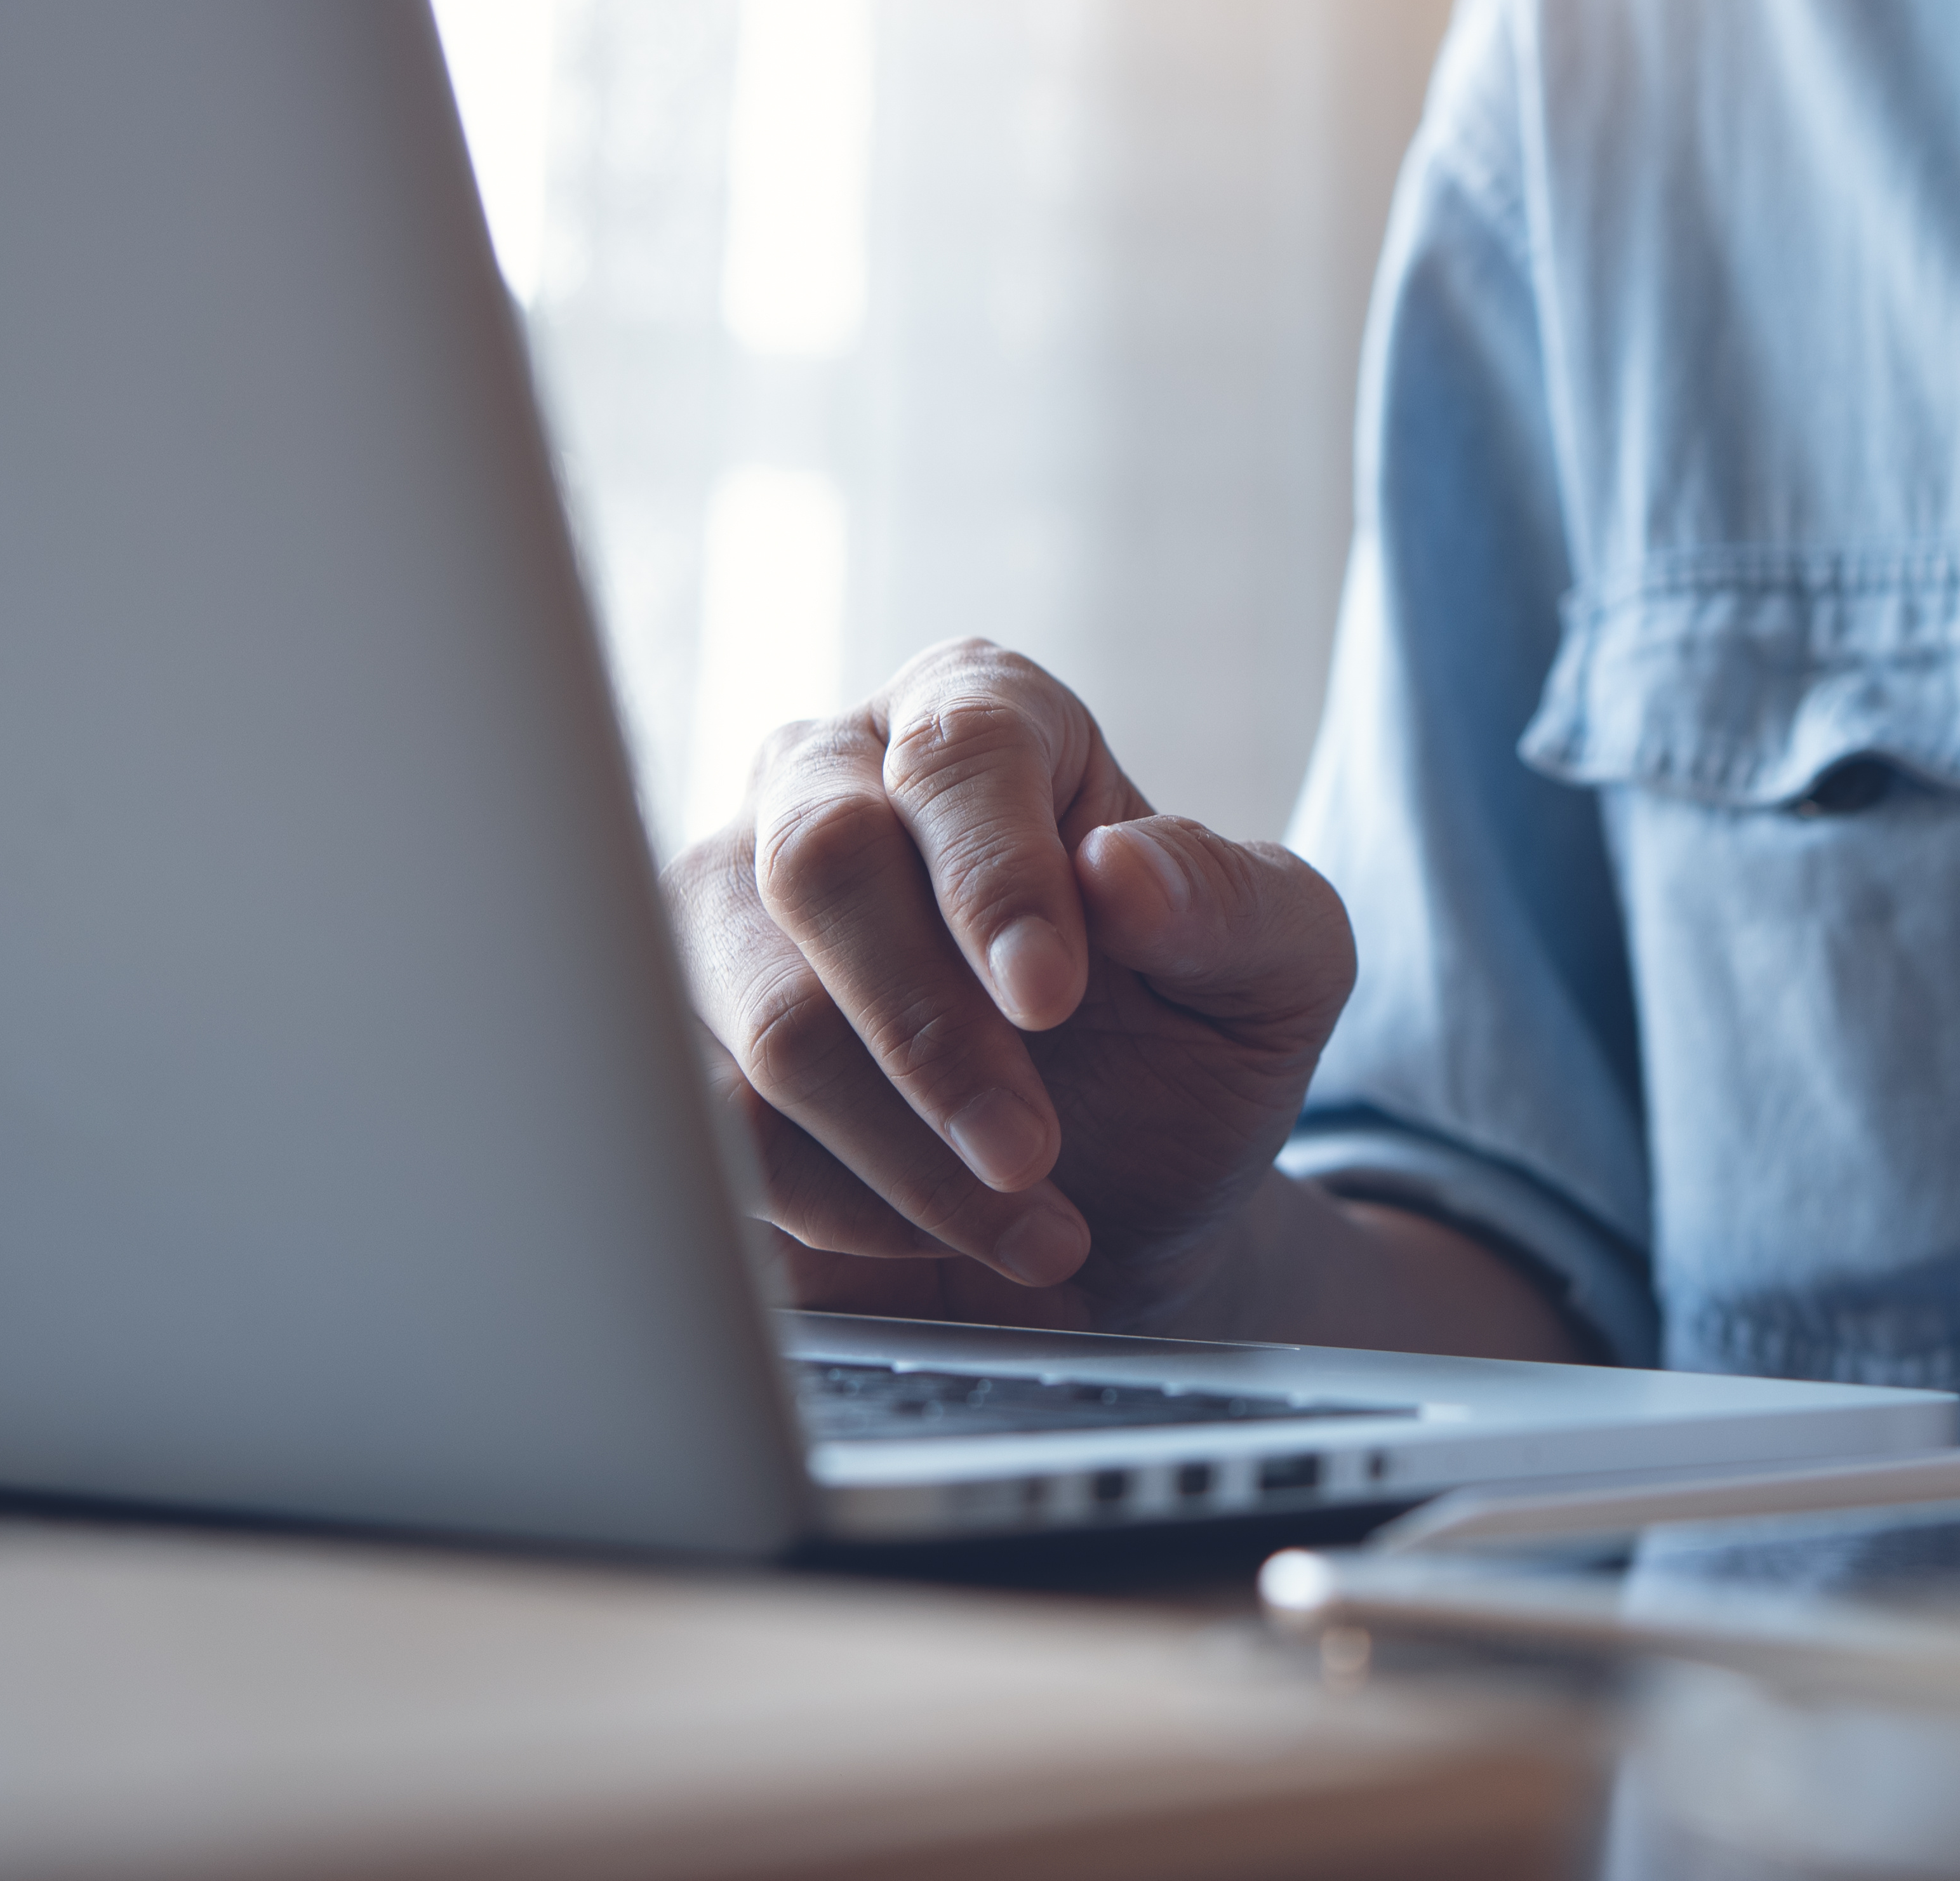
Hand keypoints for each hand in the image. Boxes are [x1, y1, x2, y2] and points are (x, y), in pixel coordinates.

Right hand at [663, 639, 1353, 1331]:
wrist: (1118, 1204)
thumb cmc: (1191, 1049)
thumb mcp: (1279, 971)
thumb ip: (1232, 905)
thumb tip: (1125, 871)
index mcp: (978, 718)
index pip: (959, 755)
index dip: (996, 878)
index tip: (1051, 998)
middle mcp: (826, 784)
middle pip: (819, 866)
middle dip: (933, 1037)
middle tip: (1031, 1150)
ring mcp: (725, 915)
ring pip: (762, 1023)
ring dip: (901, 1154)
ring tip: (1034, 1225)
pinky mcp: (680, 1049)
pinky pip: (718, 1135)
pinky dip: (838, 1215)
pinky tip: (935, 1241)